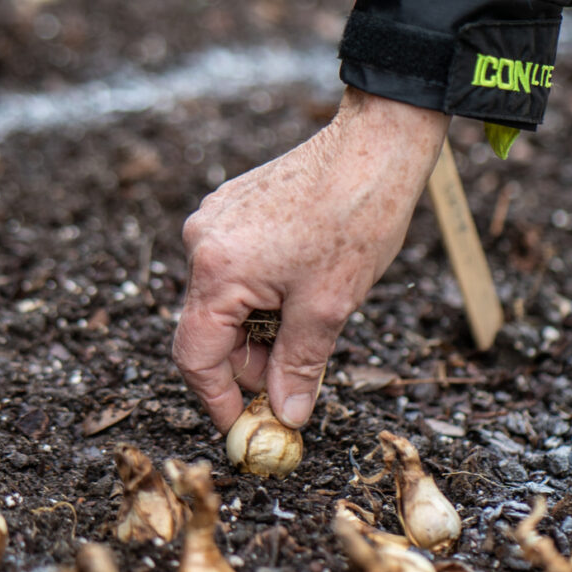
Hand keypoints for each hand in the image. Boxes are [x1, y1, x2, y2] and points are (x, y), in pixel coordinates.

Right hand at [172, 87, 449, 432]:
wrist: (375, 144)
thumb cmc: (355, 217)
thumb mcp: (328, 307)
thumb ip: (298, 367)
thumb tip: (287, 416)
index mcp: (216, 271)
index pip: (196, 356)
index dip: (219, 399)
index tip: (244, 426)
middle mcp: (201, 243)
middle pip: (208, 329)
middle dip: (248, 363)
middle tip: (290, 384)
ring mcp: (213, 221)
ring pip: (224, 302)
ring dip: (259, 328)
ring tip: (308, 326)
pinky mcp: (231, 208)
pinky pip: (234, 270)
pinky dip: (261, 295)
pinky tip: (300, 291)